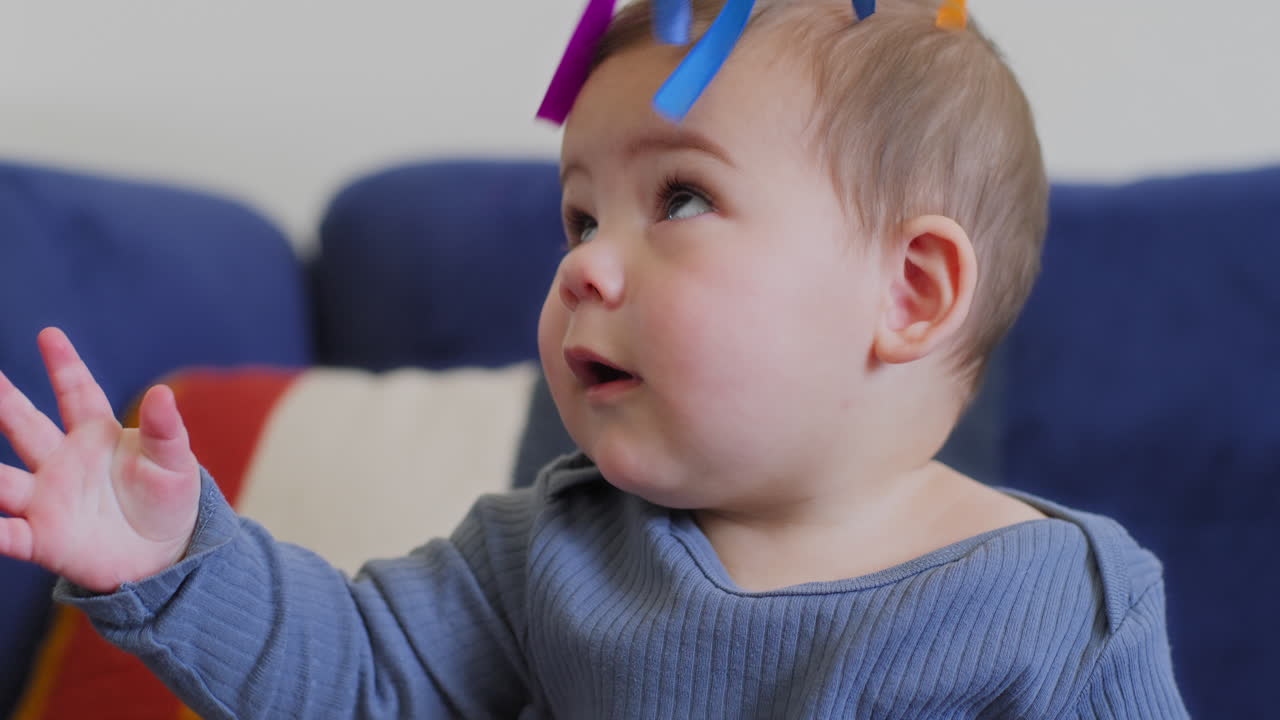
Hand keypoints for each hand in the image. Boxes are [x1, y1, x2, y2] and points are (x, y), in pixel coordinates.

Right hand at [0, 328, 200, 592]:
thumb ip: (165, 430)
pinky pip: (8, 534)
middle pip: (24, 424)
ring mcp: (48, 499)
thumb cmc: (168, 500)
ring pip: (2, 481)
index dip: (63, 365)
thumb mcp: (174, 462)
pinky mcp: (43, 539)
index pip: (77, 392)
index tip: (50, 334)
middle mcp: (63, 462)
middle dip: (2, 401)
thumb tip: (163, 392)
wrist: (166, 554)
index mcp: (97, 436)